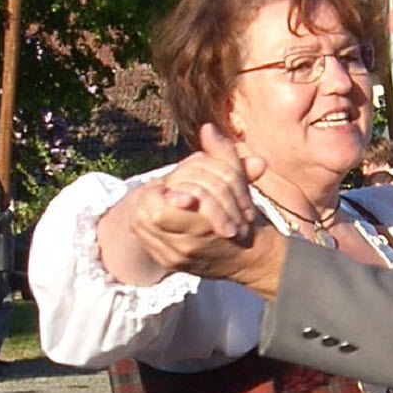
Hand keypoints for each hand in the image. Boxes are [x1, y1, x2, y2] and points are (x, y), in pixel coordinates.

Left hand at [97, 126, 286, 297]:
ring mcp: (173, 258)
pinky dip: (147, 224)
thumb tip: (207, 129)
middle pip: (147, 217)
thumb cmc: (243, 216)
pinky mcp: (167, 263)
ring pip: (141, 227)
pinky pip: (145, 239)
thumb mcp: (238, 184)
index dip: (161, 193)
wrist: (250, 259)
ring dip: (146, 209)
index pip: (158, 210)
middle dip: (151, 199)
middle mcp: (184, 248)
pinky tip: (162, 215)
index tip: (173, 187)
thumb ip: (223, 156)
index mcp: (202, 229)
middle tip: (164, 190)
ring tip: (163, 200)